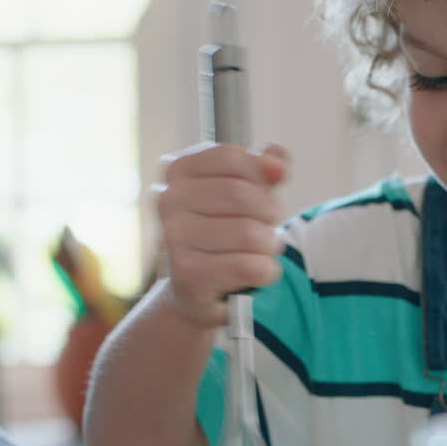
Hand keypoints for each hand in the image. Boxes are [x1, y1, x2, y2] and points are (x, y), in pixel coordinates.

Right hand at [157, 142, 288, 327]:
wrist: (197, 288)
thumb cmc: (225, 229)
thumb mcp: (248, 189)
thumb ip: (267, 168)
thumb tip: (278, 166)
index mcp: (179, 170)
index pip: (231, 157)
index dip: (260, 177)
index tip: (263, 193)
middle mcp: (168, 200)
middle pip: (241, 195)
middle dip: (269, 213)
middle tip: (267, 227)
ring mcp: (174, 238)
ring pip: (250, 234)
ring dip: (269, 245)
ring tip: (259, 250)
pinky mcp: (187, 275)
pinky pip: (249, 267)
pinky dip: (265, 271)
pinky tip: (255, 272)